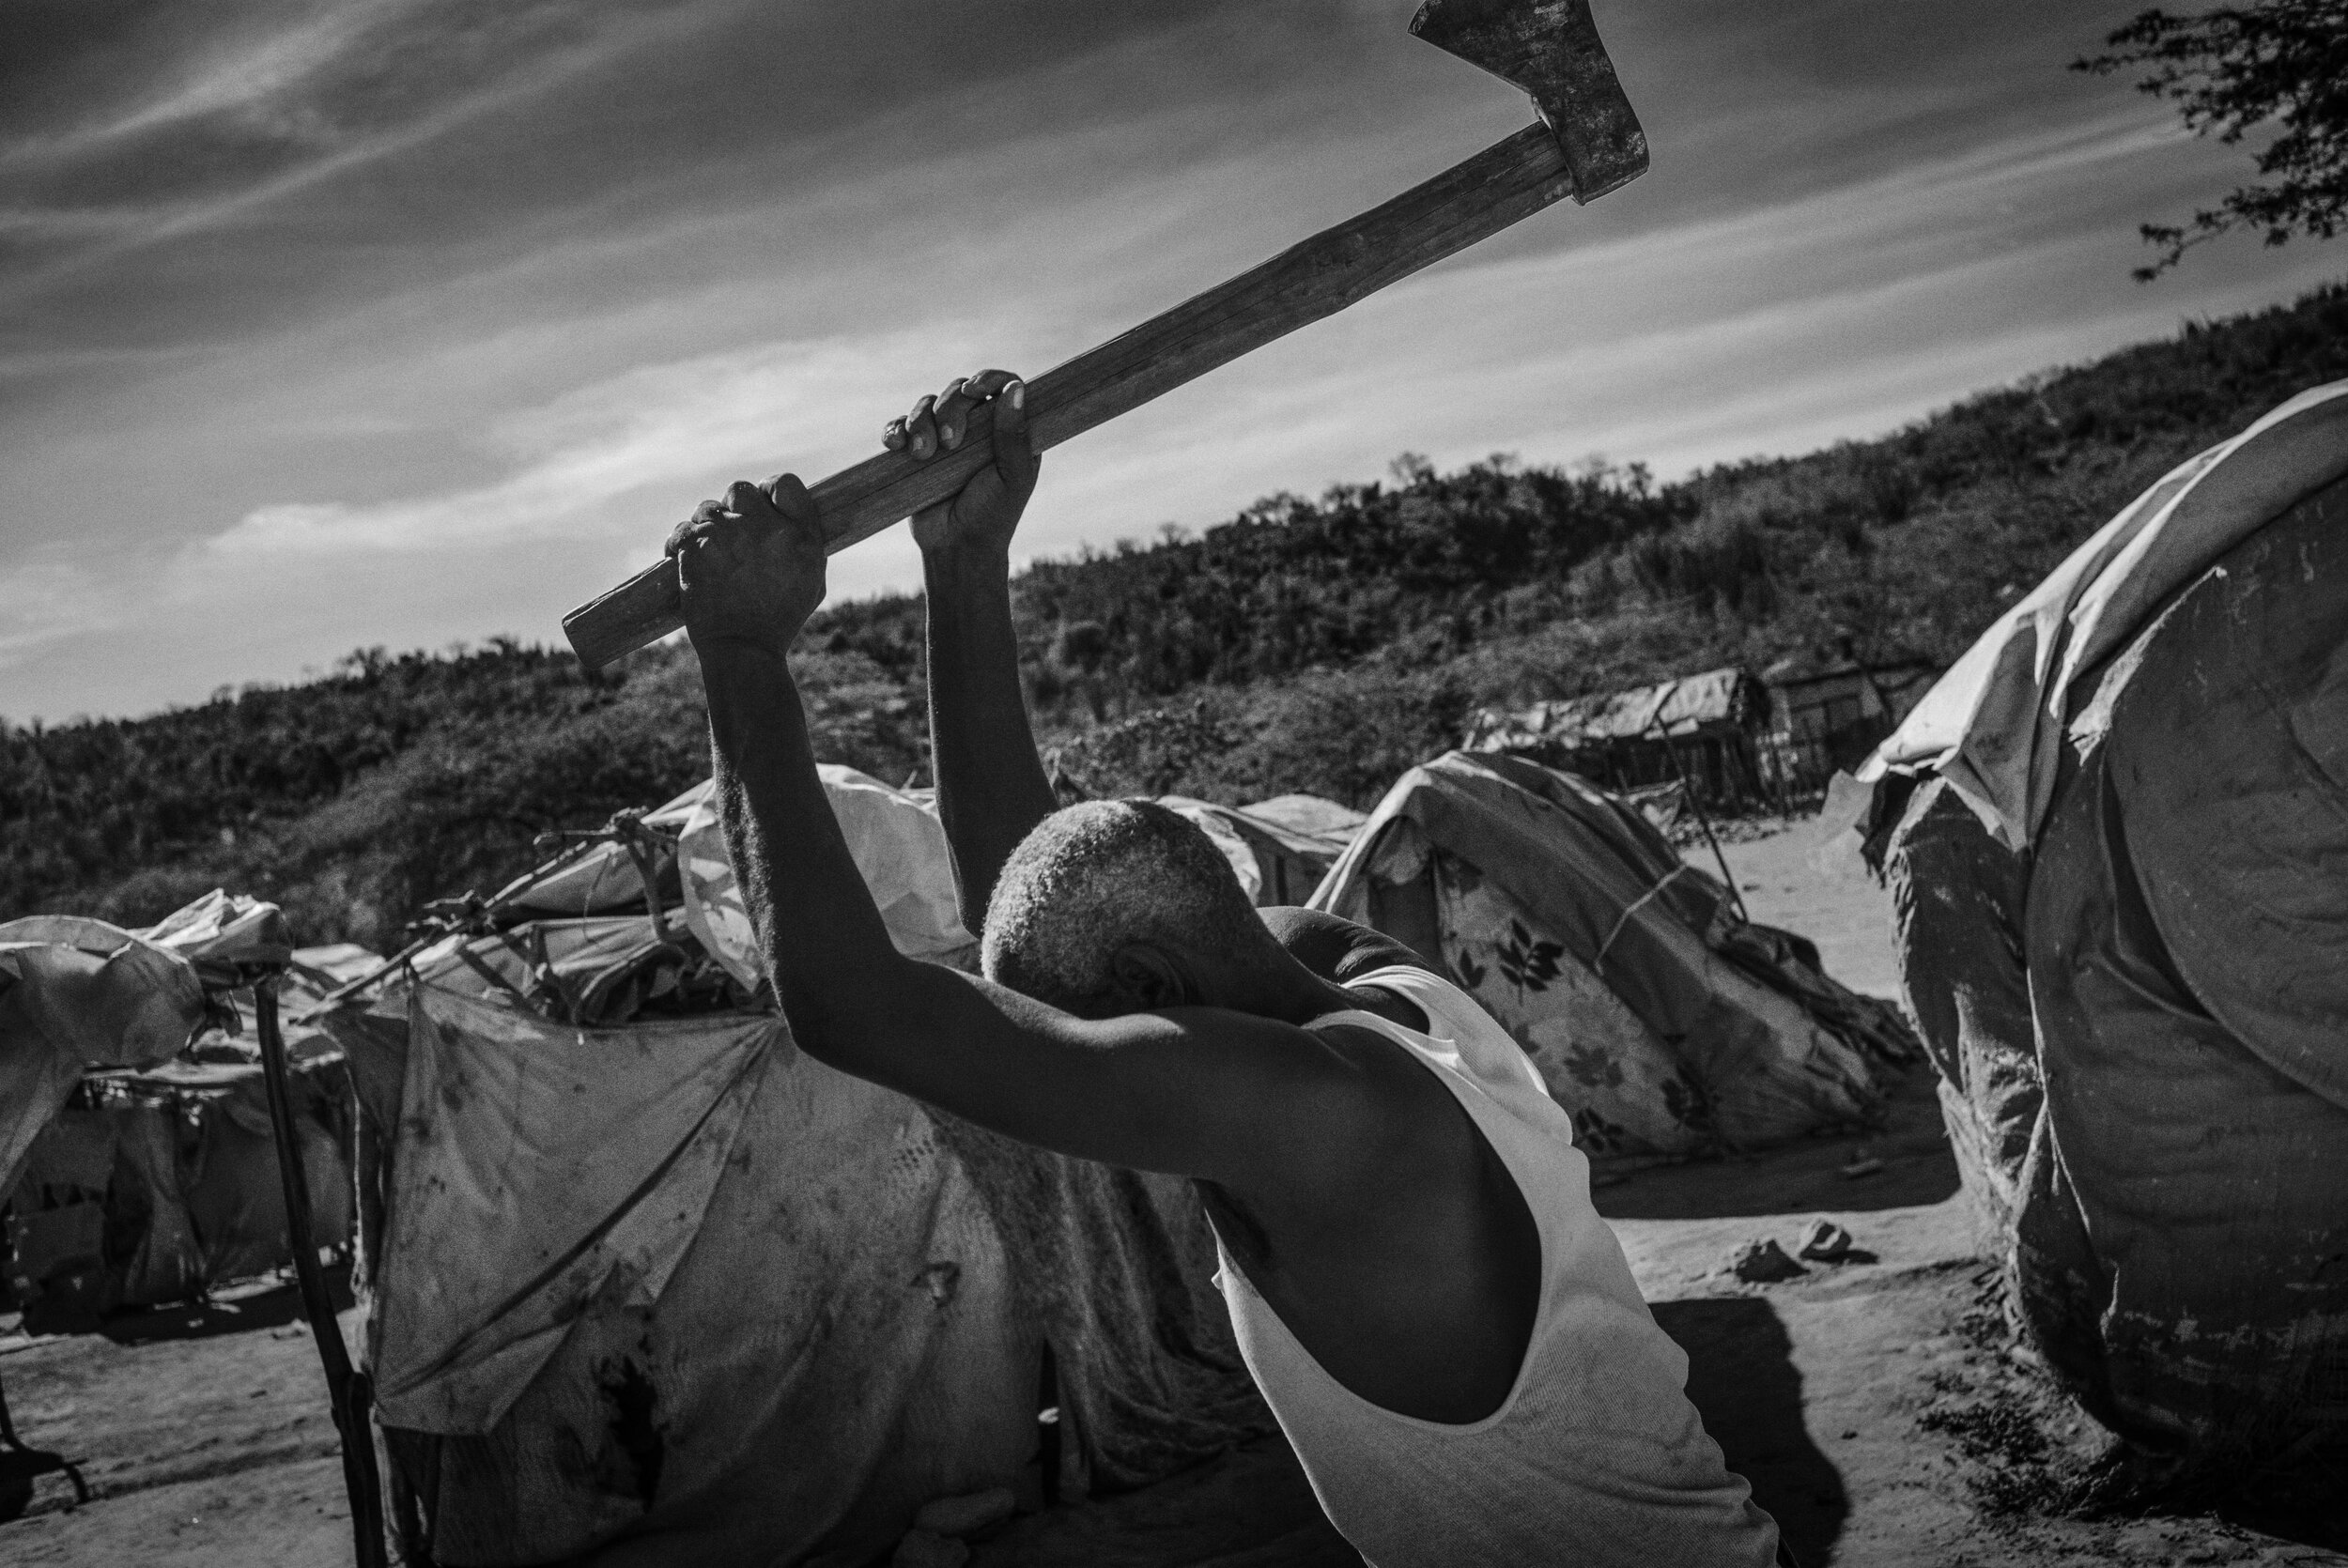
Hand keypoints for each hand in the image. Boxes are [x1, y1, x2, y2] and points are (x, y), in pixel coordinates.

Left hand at [666, 475, 824, 657]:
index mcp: (801, 535)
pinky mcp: (696, 546)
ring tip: (711, 555)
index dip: (770, 490)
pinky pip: (683, 529)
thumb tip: (786, 519)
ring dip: (708, 528)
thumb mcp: (812, 581)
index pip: (785, 482)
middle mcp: (766, 527)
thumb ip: (803, 543)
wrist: (743, 649)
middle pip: (740, 489)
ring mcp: (728, 534)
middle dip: (734, 508)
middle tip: (733, 533)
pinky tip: (688, 559)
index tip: (763, 505)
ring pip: (708, 509)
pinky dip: (682, 544)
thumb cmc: (779, 621)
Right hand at [887, 369, 1037, 555]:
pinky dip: (896, 430)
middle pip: (959, 391)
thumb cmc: (992, 516)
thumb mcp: (1012, 477)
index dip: (989, 379)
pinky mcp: (916, 450)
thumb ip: (1015, 435)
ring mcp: (944, 436)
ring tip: (923, 455)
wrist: (956, 548)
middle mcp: (977, 428)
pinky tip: (897, 446)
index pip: (1003, 385)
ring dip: (920, 422)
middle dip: (950, 409)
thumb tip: (1016, 388)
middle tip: (950, 443)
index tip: (976, 391)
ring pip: (927, 404)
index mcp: (1007, 430)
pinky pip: (901, 425)